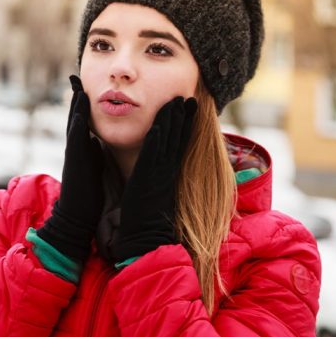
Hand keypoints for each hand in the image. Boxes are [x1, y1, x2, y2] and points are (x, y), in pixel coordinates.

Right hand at [37, 75, 104, 262]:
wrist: (77, 216)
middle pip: (75, 115)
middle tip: (76, 75)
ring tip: (78, 85)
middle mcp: (76, 147)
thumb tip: (97, 140)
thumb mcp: (93, 166)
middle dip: (76, 96)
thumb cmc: (87, 193)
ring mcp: (73, 154)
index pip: (83, 120)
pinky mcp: (74, 163)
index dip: (83, 102)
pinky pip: (75, 140)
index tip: (85, 84)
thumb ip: (93, 151)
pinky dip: (76, 125)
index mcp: (82, 147)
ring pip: (73, 123)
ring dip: (75, 104)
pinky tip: (79, 113)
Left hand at [109, 96, 197, 263]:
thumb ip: (156, 179)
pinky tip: (159, 125)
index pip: (179, 144)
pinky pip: (153, 156)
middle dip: (183, 117)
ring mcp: (159, 174)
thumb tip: (156, 172)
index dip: (184, 125)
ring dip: (172, 121)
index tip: (189, 109)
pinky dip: (157, 140)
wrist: (146, 239)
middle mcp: (167, 171)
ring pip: (168, 142)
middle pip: (178, 138)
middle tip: (188, 97)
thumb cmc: (147, 220)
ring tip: (177, 101)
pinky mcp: (148, 180)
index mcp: (169, 174)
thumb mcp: (154, 194)